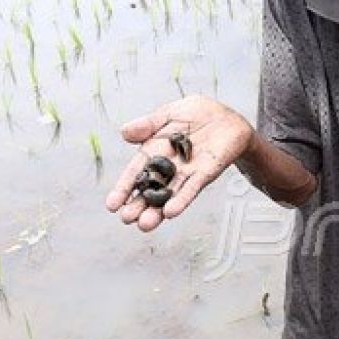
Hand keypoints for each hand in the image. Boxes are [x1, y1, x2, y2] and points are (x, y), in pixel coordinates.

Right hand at [104, 95, 253, 231]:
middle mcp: (169, 167)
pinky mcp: (206, 172)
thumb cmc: (197, 114)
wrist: (227, 117)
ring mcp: (187, 172)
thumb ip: (149, 124)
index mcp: (155, 150)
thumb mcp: (169, 114)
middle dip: (138, 205)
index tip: (112, 205)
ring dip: (158, 210)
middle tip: (126, 219)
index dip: (124, 188)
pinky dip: (182, 199)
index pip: (136, 172)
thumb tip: (124, 132)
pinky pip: (193, 187)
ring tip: (145, 224)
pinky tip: (171, 212)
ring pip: (170, 194)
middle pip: (151, 189)